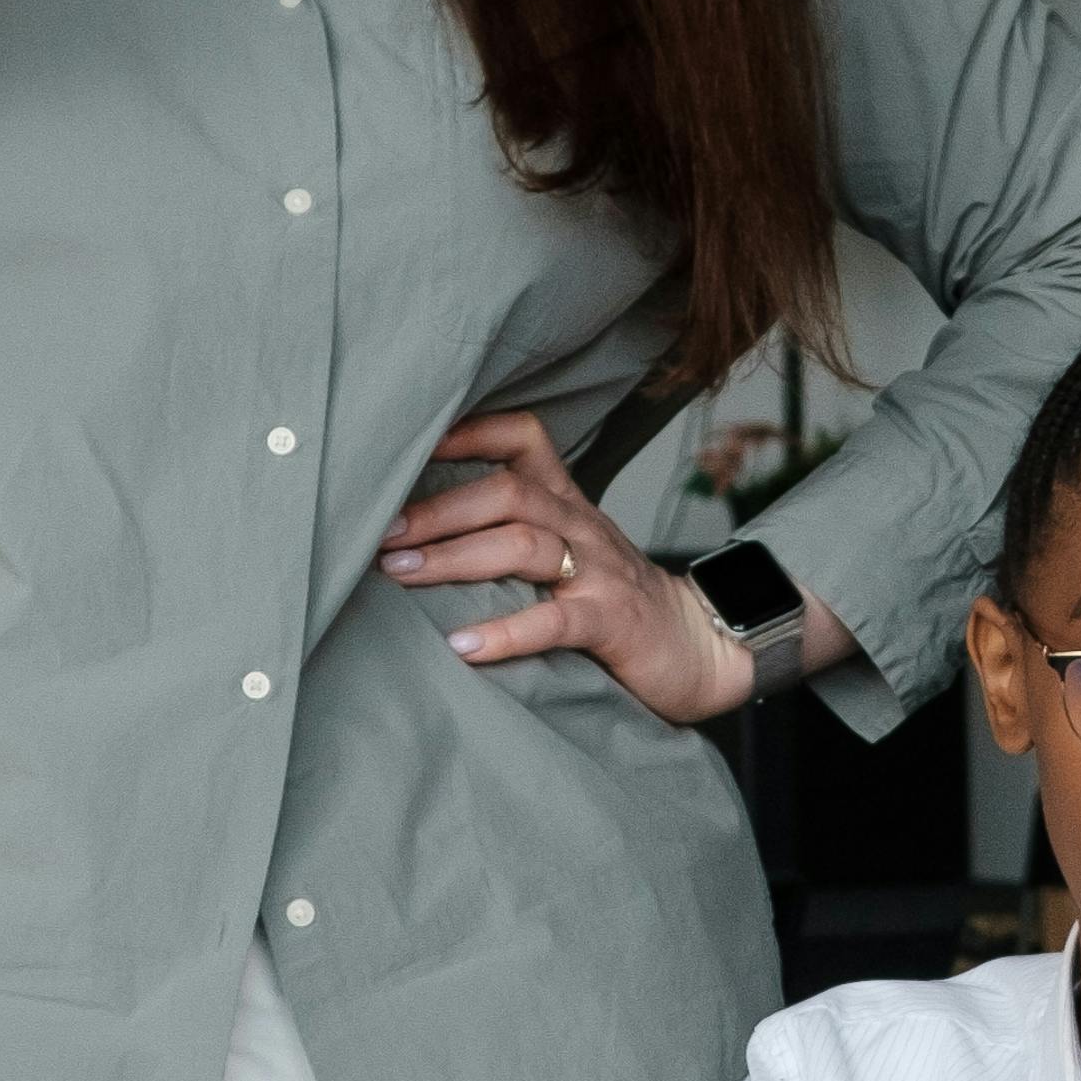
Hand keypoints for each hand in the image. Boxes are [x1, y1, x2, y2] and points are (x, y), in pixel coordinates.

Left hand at [384, 410, 741, 721]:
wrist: (697, 648)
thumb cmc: (615, 602)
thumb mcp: (570, 550)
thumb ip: (513, 532)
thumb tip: (417, 532)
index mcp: (567, 502)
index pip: (523, 438)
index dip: (467, 432)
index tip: (406, 447)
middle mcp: (581, 526)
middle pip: (507, 494)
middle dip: (437, 512)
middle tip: (383, 536)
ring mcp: (600, 572)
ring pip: (522, 546)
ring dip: (454, 560)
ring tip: (402, 575)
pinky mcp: (613, 621)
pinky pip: (555, 619)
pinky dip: (506, 631)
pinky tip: (463, 646)